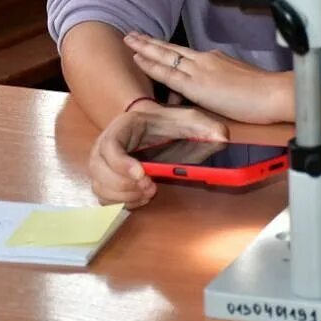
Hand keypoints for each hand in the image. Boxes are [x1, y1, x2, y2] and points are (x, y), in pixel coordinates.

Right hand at [88, 105, 227, 207]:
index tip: (143, 174)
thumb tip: (222, 138)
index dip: (122, 164)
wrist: (151, 125)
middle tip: (150, 186)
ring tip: (148, 191)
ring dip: (124, 196)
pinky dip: (121, 202)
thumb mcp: (188, 118)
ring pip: (100, 188)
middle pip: (99, 171)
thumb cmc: (166, 122)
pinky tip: (142, 197)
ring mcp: (101, 164)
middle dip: (125, 185)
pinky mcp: (104, 180)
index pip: (110, 146)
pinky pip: (103, 198)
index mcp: (121, 126)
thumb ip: (205, 125)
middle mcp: (103, 145)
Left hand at [123, 32, 289, 124]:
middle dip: (151, 42)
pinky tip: (139, 60)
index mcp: (216, 60)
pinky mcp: (197, 85)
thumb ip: (224, 83)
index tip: (154, 43)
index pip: (185, 54)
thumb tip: (216, 90)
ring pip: (166, 56)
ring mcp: (200, 70)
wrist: (275, 94)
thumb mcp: (241, 81)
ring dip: (145, 48)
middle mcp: (206, 60)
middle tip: (133, 34)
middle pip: (172, 49)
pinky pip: (168, 73)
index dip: (167, 48)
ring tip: (129, 41)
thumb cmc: (266, 93)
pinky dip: (151, 65)